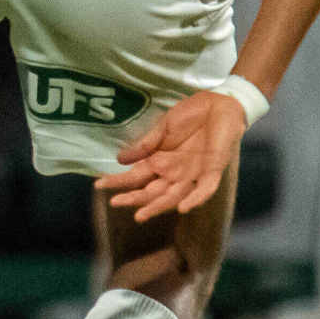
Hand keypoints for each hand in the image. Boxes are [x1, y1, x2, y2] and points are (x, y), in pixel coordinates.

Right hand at [96, 89, 245, 221]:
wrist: (220, 103)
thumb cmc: (192, 114)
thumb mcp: (164, 128)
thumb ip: (145, 145)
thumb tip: (119, 159)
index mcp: (161, 162)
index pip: (136, 177)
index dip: (119, 182)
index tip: (99, 185)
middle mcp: (175, 172)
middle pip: (152, 191)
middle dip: (134, 198)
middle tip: (115, 203)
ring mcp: (194, 174)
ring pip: (174, 196)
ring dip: (158, 206)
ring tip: (140, 215)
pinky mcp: (213, 170)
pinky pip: (204, 189)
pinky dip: (195, 199)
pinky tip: (182, 208)